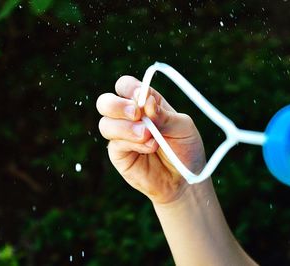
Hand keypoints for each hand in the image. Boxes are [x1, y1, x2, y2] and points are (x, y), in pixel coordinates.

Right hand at [96, 76, 205, 202]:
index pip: (125, 86)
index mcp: (144, 103)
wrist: (184, 180)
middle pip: (105, 102)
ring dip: (126, 127)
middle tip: (136, 114)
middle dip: (117, 105)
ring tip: (148, 136)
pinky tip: (149, 148)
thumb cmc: (185, 149)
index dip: (130, 88)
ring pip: (105, 123)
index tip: (142, 96)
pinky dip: (132, 143)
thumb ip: (164, 114)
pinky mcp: (118, 154)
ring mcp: (120, 136)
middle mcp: (128, 117)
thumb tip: (147, 102)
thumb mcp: (183, 127)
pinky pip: (115, 143)